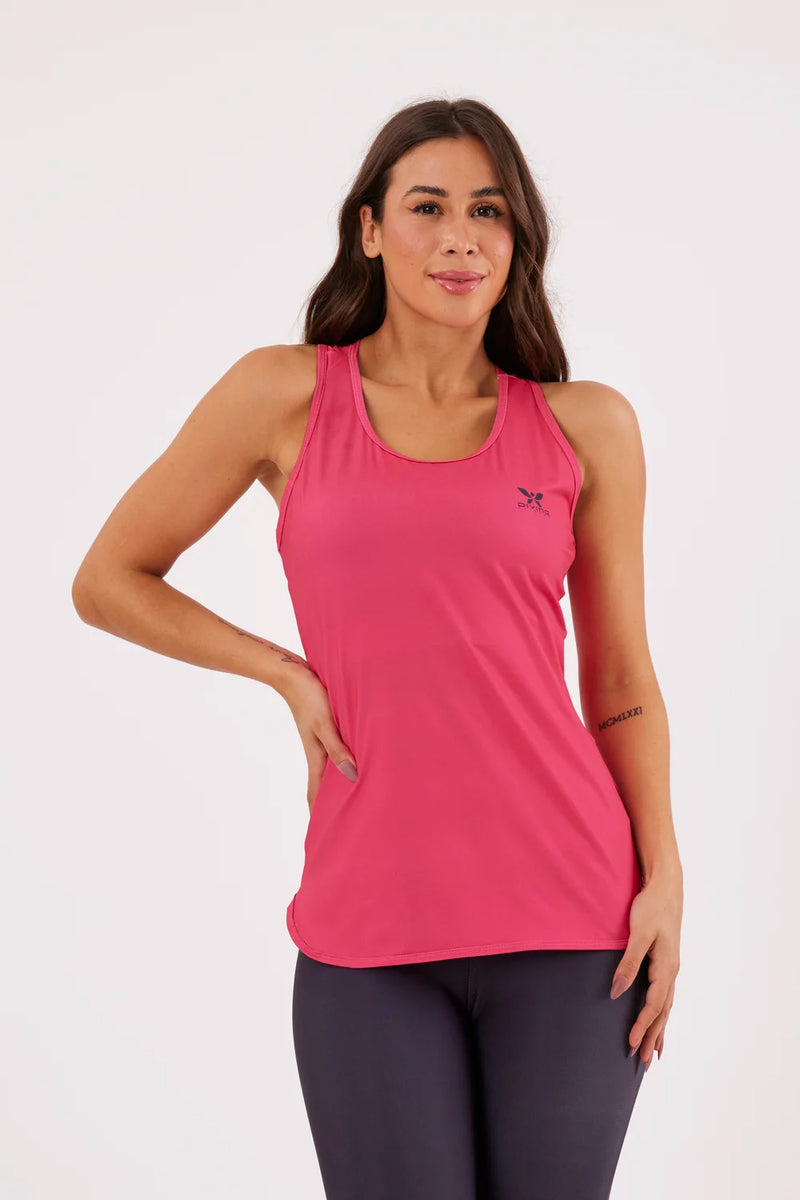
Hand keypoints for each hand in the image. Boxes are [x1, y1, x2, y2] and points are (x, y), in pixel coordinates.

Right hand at [279, 667, 357, 812]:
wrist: (293, 674)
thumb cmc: (310, 697)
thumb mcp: (325, 724)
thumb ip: (338, 749)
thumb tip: (352, 777)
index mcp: (317, 759)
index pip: (317, 796)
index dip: (320, 817)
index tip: (326, 838)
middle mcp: (319, 755)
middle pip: (326, 789)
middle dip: (335, 807)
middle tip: (351, 825)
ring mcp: (322, 744)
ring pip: (334, 772)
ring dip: (343, 786)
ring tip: (359, 800)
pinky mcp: (327, 732)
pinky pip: (338, 755)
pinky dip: (347, 765)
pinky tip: (358, 763)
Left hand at [610, 869, 682, 1068]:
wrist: (667, 887)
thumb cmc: (651, 907)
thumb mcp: (638, 934)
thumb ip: (628, 963)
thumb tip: (616, 992)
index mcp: (666, 967)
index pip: (654, 1005)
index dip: (642, 1026)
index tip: (631, 1044)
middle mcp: (672, 971)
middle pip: (662, 1012)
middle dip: (653, 1037)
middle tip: (645, 1062)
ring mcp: (670, 968)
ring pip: (665, 1006)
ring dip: (659, 1029)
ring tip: (655, 1052)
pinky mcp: (666, 962)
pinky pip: (665, 995)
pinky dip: (662, 1013)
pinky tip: (659, 1020)